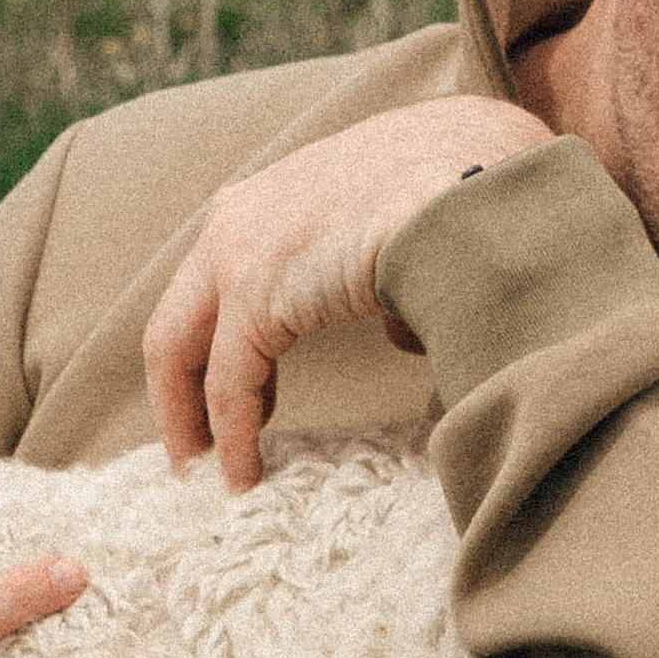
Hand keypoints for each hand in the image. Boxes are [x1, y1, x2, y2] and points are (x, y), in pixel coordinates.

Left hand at [143, 98, 550, 488]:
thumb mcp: (411, 223)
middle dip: (179, 393)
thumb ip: (390, 276)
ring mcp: (238, 250)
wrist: (481, 180)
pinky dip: (230, 436)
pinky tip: (244, 474)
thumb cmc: (467, 188)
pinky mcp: (256, 292)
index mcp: (272, 197)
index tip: (242, 400)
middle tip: (196, 453)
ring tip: (210, 477)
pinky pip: (228, 384)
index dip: (217, 348)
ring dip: (192, 421)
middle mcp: (238, 217)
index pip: (214, 284)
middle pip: (177, 320)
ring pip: (179, 351)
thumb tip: (397, 334)